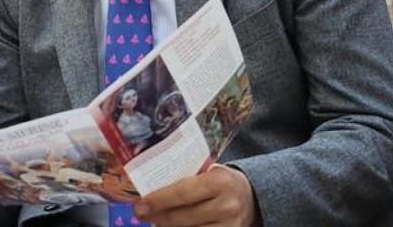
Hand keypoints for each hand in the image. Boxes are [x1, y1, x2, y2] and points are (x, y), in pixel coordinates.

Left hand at [134, 164, 257, 226]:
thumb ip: (186, 178)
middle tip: (140, 213)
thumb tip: (150, 188)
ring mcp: (230, 226)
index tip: (140, 204)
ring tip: (154, 220)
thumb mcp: (208, 172)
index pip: (183, 193)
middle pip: (182, 217)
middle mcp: (227, 206)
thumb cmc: (221, 181)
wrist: (253, 196)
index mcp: (220, 181)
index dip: (159, 200)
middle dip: (157, 216)